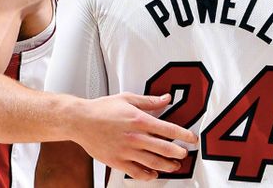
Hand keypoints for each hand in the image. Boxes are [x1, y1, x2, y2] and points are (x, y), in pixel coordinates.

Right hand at [74, 92, 196, 180]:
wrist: (80, 121)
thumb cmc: (103, 108)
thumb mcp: (128, 98)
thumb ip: (149, 101)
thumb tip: (166, 98)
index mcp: (140, 120)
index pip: (169, 130)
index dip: (184, 135)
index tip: (192, 139)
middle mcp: (135, 137)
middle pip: (164, 149)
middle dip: (178, 153)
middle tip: (185, 154)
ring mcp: (126, 151)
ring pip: (153, 162)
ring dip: (167, 166)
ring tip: (174, 166)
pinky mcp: (117, 161)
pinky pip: (136, 172)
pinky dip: (148, 175)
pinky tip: (153, 174)